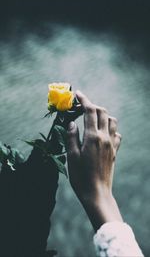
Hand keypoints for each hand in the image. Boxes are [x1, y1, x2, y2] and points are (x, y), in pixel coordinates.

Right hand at [67, 91, 122, 230]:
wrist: (97, 193)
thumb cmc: (81, 176)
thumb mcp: (72, 156)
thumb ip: (72, 137)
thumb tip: (72, 123)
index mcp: (93, 137)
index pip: (90, 111)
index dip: (84, 100)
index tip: (78, 94)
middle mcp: (104, 137)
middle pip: (102, 112)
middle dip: (92, 105)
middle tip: (82, 107)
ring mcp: (111, 144)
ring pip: (111, 121)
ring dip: (102, 115)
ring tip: (92, 118)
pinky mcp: (114, 151)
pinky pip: (116, 133)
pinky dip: (110, 128)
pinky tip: (102, 133)